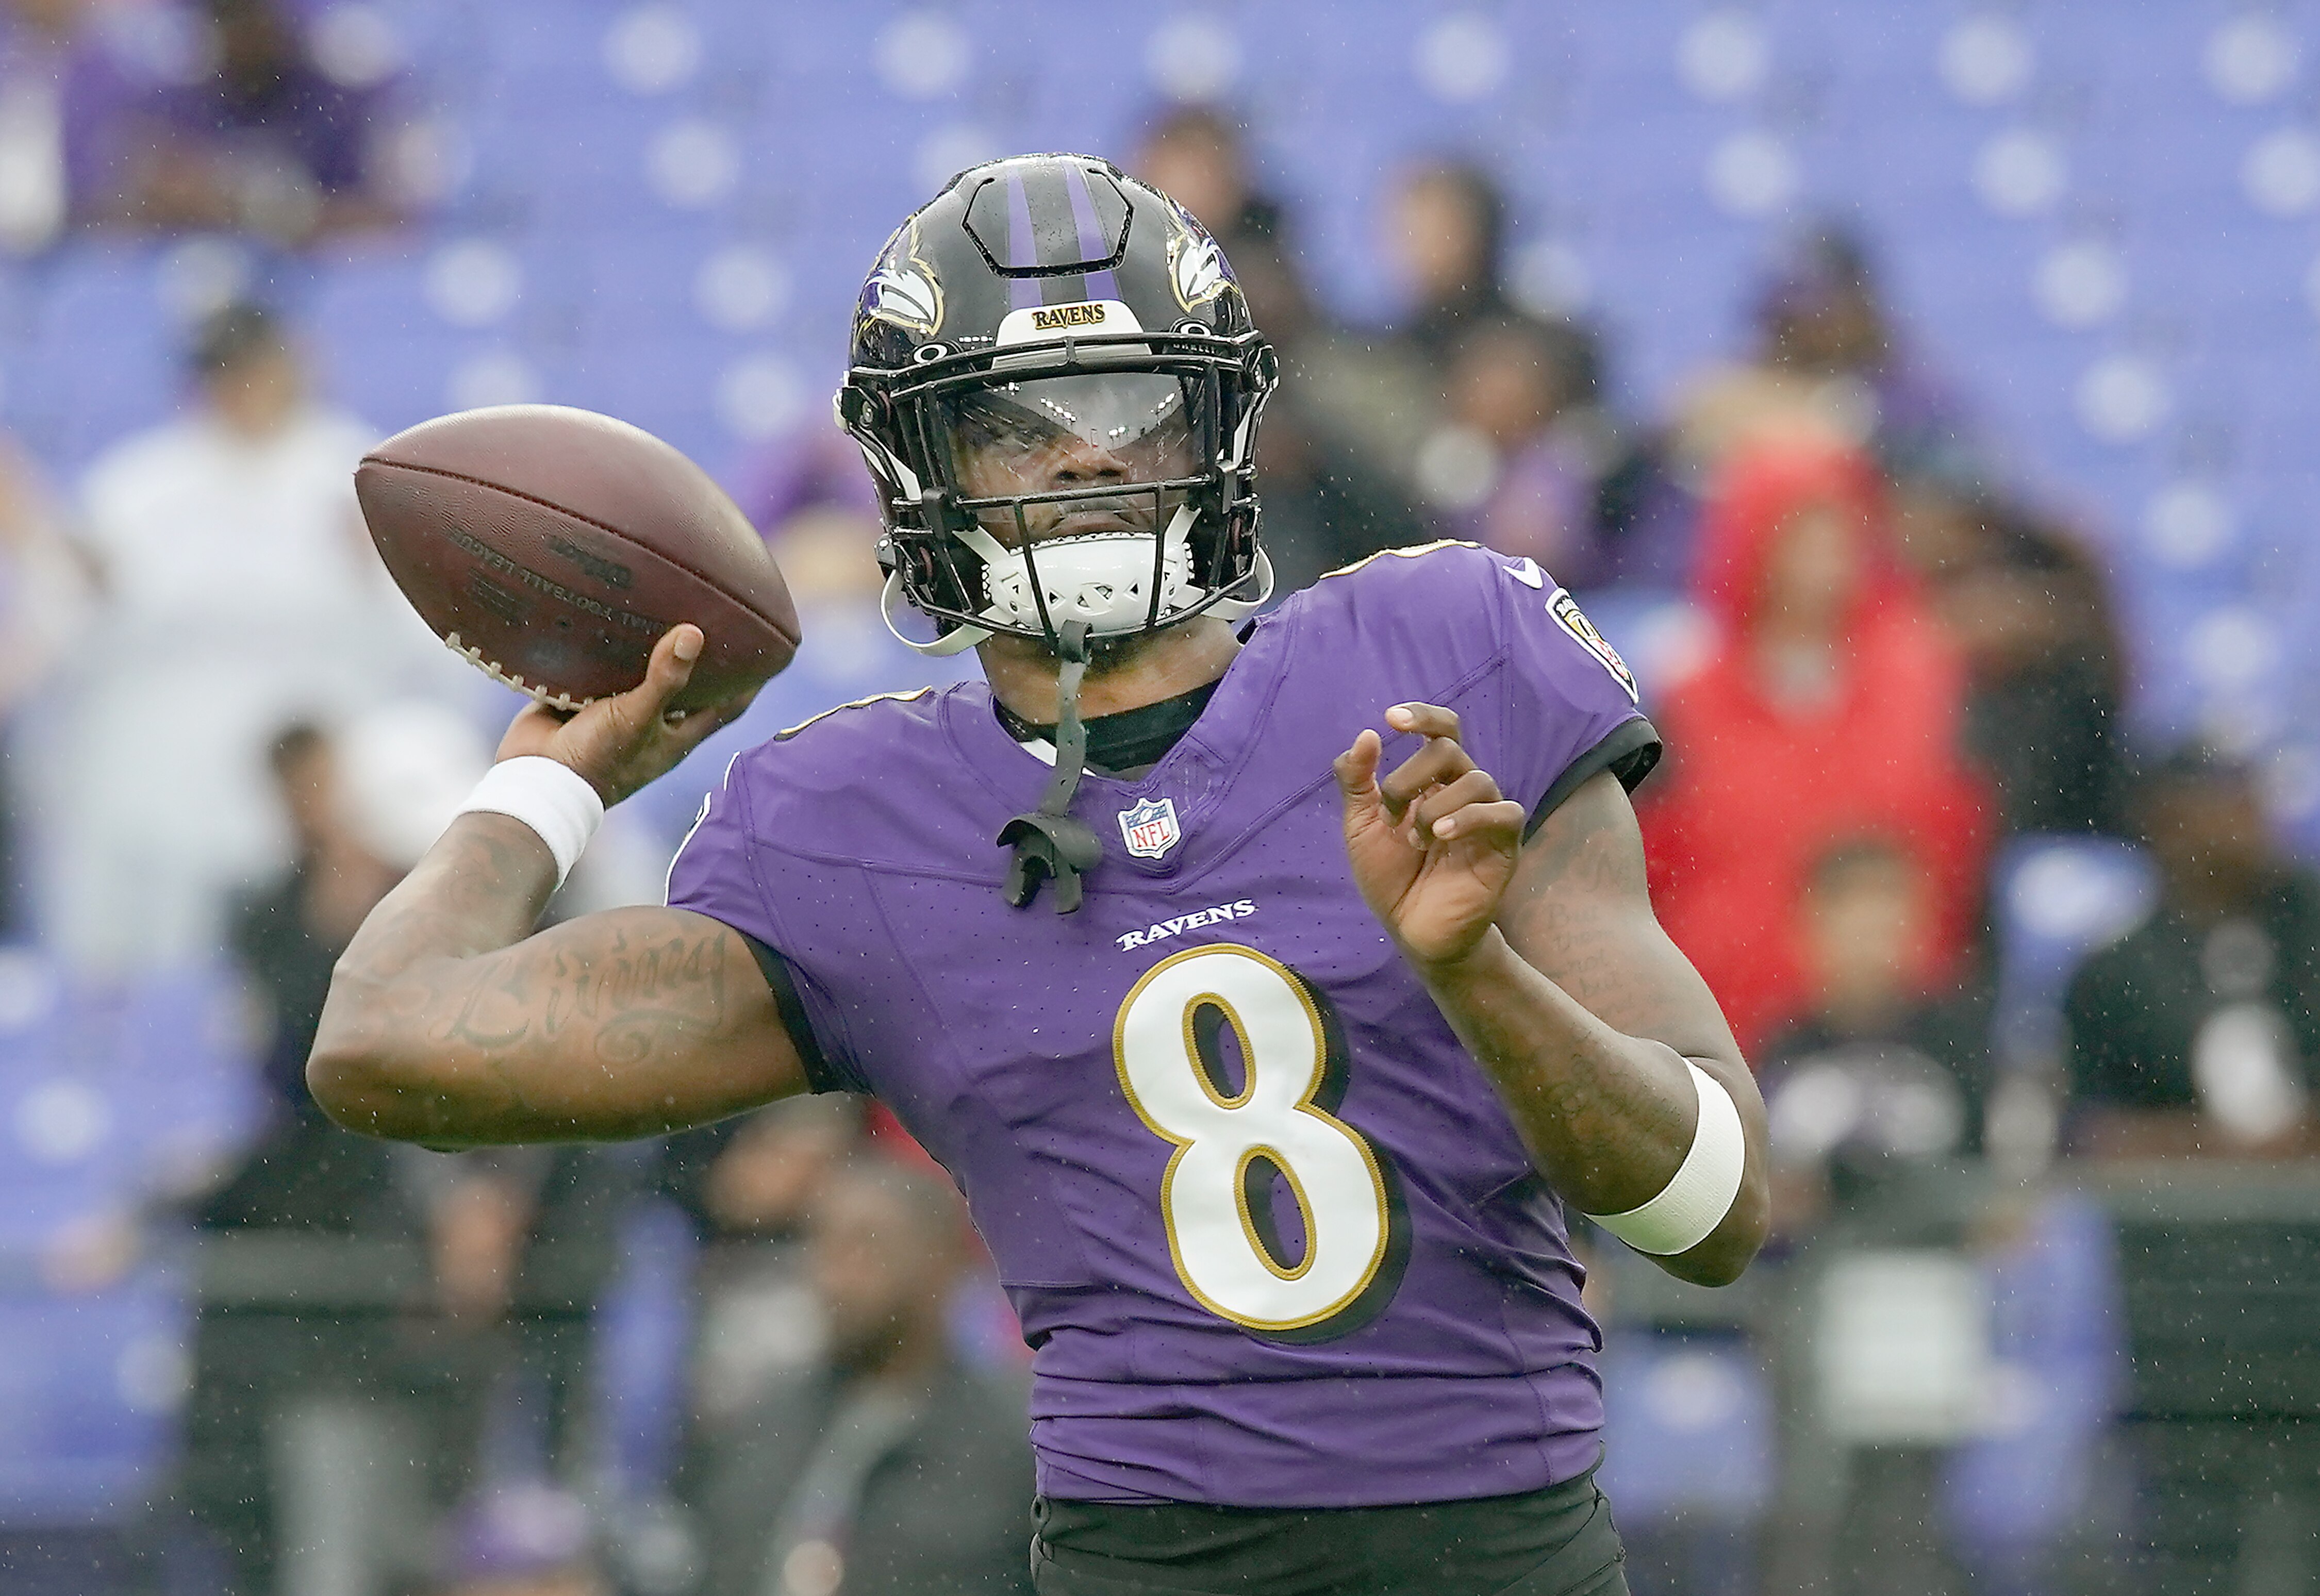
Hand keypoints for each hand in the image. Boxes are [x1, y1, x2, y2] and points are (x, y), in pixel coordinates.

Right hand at [495, 624, 760, 805]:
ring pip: (639, 673)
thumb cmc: (599, 759)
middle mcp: (653, 722)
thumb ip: (666, 678)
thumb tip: (695, 633)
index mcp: (678, 734)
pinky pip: (598, 669)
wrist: (537, 778)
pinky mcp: (582, 699)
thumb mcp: (638, 717)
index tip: (769, 651)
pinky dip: (604, 648)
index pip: (727, 705)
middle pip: (686, 684)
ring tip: (661, 602)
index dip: (749, 682)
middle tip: (712, 611)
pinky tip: (608, 612)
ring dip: (648, 646)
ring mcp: (617, 710)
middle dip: (698, 655)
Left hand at [1334, 703, 1528, 970]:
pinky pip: (1503, 812)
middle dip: (1408, 778)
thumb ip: (1357, 782)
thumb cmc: (1390, 877)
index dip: (1423, 716)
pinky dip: (1469, 819)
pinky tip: (1441, 837)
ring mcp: (1487, 816)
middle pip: (1448, 749)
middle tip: (1390, 819)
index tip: (1390, 720)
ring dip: (1433, 808)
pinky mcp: (1505, 845)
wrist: (1411, 931)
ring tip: (1415, 843)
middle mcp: (1463, 791)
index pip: (1442, 730)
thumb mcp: (1361, 826)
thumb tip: (1365, 735)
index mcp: (1432, 781)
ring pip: (1476, 779)